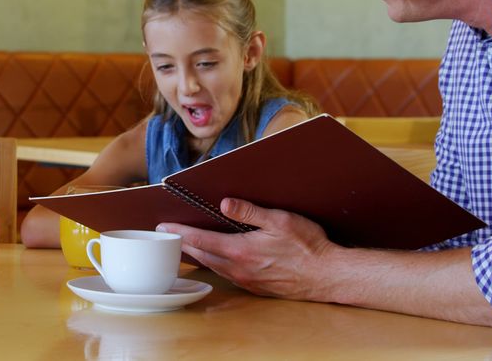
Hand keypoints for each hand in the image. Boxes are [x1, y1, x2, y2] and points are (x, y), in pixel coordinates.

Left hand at [157, 198, 337, 300]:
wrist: (327, 276)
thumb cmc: (307, 246)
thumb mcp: (280, 221)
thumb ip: (250, 211)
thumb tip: (224, 203)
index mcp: (240, 250)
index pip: (200, 239)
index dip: (180, 232)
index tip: (163, 227)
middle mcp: (238, 268)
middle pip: (201, 255)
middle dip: (182, 244)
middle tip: (166, 236)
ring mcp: (246, 280)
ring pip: (212, 266)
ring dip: (196, 255)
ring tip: (184, 246)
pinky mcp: (255, 287)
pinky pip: (226, 274)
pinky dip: (213, 264)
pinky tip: (213, 259)